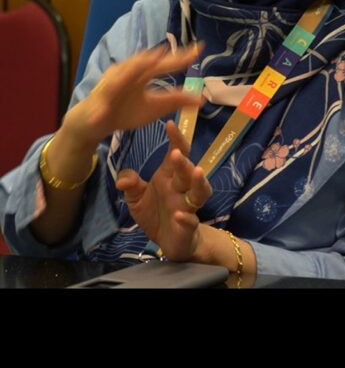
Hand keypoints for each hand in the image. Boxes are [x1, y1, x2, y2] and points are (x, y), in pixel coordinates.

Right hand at [63, 44, 203, 145]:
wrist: (95, 122)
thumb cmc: (125, 111)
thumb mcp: (155, 108)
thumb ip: (175, 101)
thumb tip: (202, 99)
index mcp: (142, 74)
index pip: (164, 63)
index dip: (181, 56)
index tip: (199, 48)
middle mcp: (127, 73)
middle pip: (144, 63)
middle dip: (158, 58)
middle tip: (174, 53)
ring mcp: (110, 85)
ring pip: (121, 76)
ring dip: (133, 69)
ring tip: (150, 62)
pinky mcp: (98, 101)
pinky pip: (102, 103)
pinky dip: (103, 106)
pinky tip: (107, 108)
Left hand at [116, 120, 211, 260]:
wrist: (169, 243)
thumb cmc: (155, 214)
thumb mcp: (136, 199)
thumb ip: (131, 185)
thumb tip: (121, 180)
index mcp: (169, 178)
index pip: (177, 154)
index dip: (176, 139)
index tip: (170, 125)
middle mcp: (181, 189)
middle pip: (187, 172)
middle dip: (184, 162)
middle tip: (177, 154)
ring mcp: (187, 207)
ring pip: (199, 192)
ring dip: (199, 182)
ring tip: (196, 172)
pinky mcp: (187, 227)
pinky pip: (191, 221)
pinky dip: (187, 218)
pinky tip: (180, 215)